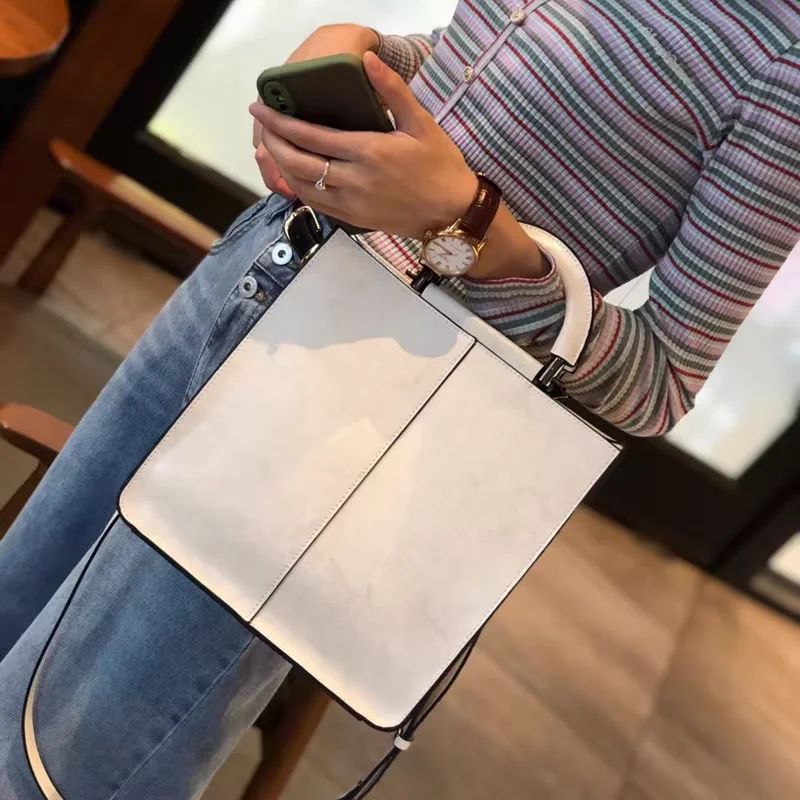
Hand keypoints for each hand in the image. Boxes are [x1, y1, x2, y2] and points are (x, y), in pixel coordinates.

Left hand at [250, 51, 478, 238]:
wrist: (451, 212)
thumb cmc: (440, 164)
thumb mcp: (421, 123)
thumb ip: (393, 90)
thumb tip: (369, 60)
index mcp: (368, 151)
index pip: (311, 136)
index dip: (281, 123)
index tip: (261, 108)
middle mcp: (354, 180)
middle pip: (298, 162)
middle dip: (274, 143)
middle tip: (262, 126)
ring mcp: (352, 203)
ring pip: (302, 186)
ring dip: (281, 166)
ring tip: (272, 148)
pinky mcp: (354, 219)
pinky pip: (316, 204)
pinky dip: (298, 188)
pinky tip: (293, 174)